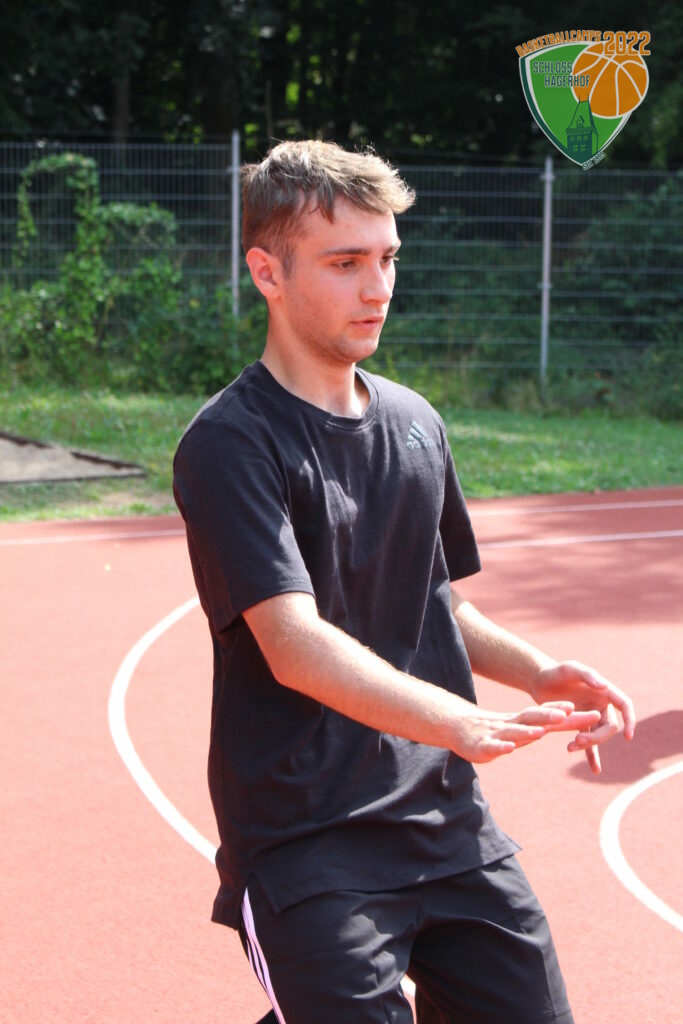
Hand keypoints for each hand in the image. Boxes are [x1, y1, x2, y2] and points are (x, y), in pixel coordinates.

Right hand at [451, 701, 600, 763]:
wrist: (459, 728)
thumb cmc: (495, 731)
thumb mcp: (521, 729)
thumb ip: (540, 727)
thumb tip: (566, 722)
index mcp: (524, 722)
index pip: (550, 717)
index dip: (571, 716)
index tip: (593, 714)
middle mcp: (513, 724)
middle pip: (534, 718)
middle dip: (551, 715)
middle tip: (569, 711)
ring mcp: (498, 734)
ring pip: (515, 731)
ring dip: (527, 730)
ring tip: (541, 731)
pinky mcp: (482, 746)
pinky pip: (493, 746)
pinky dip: (501, 747)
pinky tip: (509, 748)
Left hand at [529, 661, 635, 773]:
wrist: (539, 681)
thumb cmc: (555, 672)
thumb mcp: (570, 669)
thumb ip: (587, 675)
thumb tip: (605, 686)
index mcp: (604, 691)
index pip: (624, 705)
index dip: (630, 720)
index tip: (628, 736)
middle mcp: (600, 704)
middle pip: (609, 726)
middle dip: (597, 736)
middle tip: (577, 740)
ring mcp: (590, 716)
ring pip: (598, 736)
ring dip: (589, 746)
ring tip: (570, 748)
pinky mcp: (578, 726)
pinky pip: (589, 743)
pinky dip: (592, 755)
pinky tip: (595, 769)